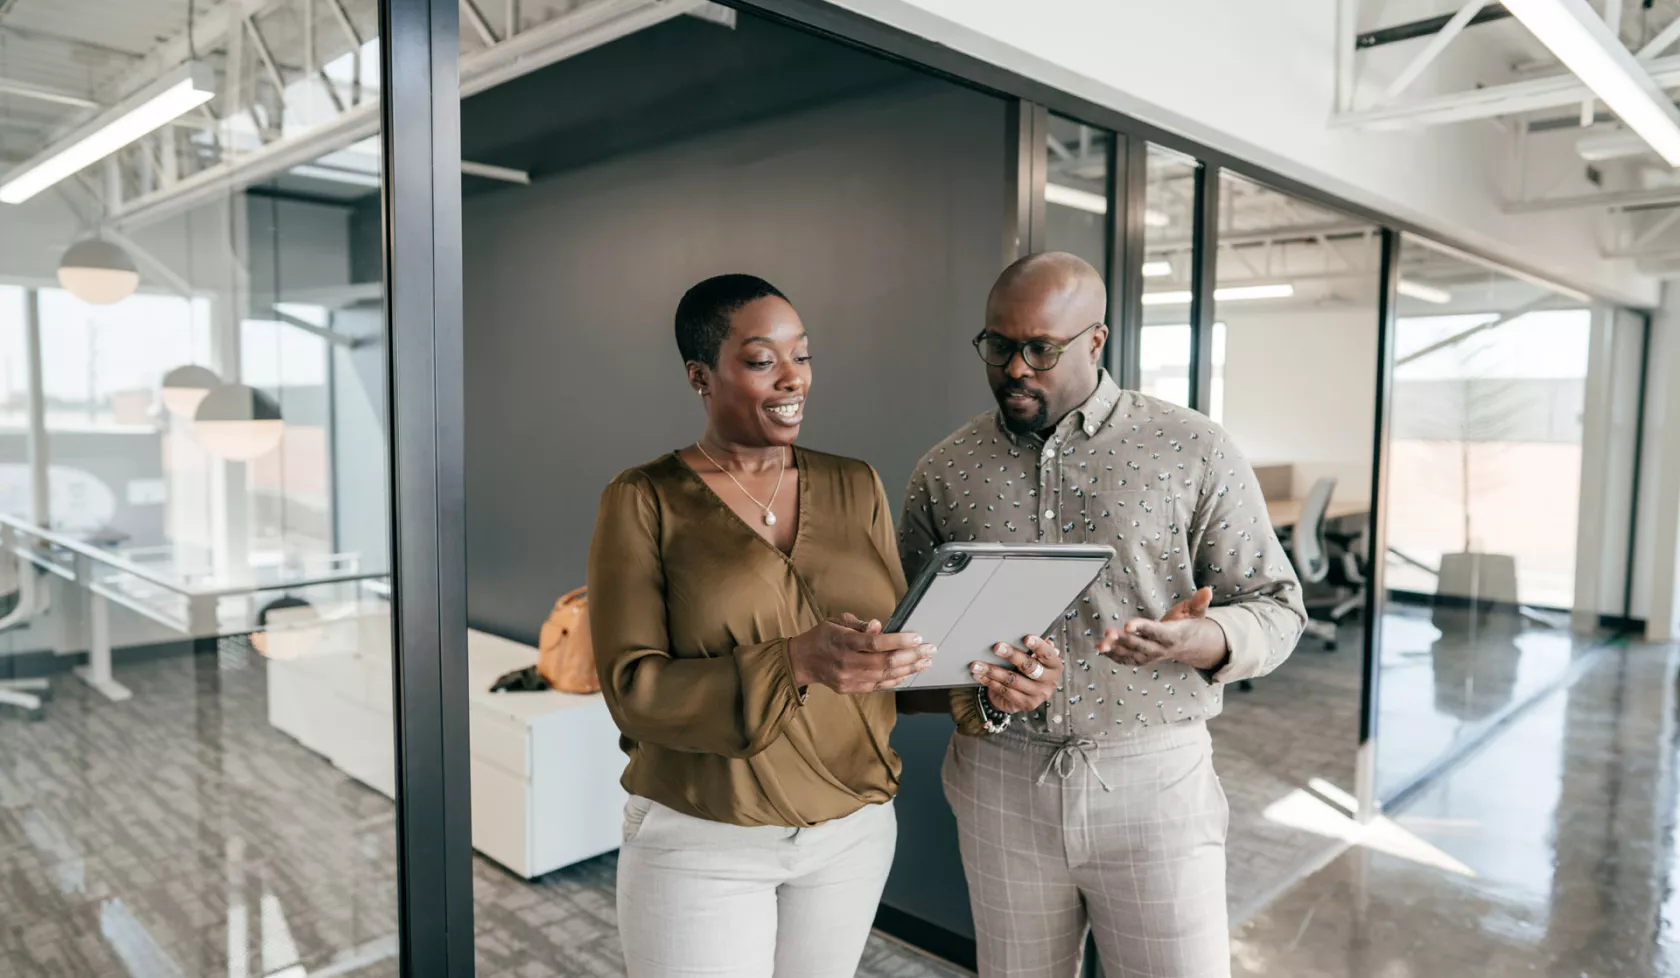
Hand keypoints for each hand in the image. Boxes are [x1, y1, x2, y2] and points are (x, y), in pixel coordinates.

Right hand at [789, 616, 933, 692]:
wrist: (803, 661)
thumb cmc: (823, 636)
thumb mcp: (837, 621)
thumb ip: (859, 624)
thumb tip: (878, 625)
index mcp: (843, 641)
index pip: (875, 643)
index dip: (898, 641)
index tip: (917, 637)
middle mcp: (847, 662)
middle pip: (885, 662)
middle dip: (911, 656)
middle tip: (930, 650)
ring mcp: (849, 678)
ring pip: (884, 676)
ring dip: (908, 669)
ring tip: (926, 663)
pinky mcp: (851, 689)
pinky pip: (878, 686)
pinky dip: (895, 680)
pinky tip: (909, 674)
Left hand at [971, 635, 1061, 712]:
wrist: (1022, 695)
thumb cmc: (1027, 670)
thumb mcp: (1033, 658)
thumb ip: (1035, 648)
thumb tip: (1039, 635)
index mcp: (1055, 667)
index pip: (1049, 655)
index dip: (1038, 646)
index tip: (1026, 638)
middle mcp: (1050, 682)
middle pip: (1030, 667)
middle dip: (1013, 655)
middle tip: (997, 647)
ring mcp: (1038, 695)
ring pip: (1013, 680)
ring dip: (993, 670)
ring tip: (977, 663)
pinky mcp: (1025, 704)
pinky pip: (1005, 691)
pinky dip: (989, 681)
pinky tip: (979, 674)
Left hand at [1098, 586, 1227, 671]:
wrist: (1188, 644)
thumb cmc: (1188, 623)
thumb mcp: (1196, 612)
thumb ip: (1199, 602)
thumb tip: (1208, 590)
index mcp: (1173, 635)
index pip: (1156, 632)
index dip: (1143, 628)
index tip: (1128, 625)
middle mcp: (1161, 649)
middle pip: (1141, 646)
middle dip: (1124, 640)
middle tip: (1108, 633)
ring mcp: (1151, 656)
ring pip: (1131, 655)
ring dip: (1115, 650)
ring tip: (1100, 645)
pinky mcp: (1143, 658)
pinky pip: (1128, 660)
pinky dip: (1114, 656)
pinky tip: (1101, 650)